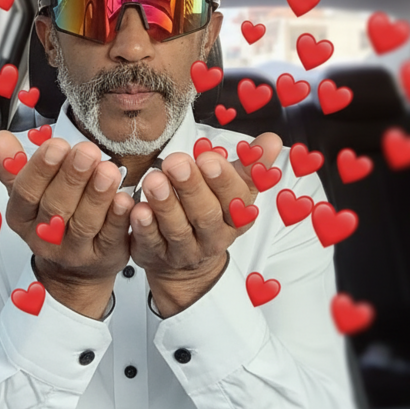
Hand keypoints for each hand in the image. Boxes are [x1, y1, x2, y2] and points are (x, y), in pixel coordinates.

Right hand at [0, 131, 135, 317]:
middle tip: (86, 152)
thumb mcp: (27, 194)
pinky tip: (124, 199)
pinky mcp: (104, 256)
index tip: (56, 146)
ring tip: (108, 170)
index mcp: (22, 217)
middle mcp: (45, 237)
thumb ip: (14, 166)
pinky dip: (118, 218)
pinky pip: (111, 237)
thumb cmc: (50, 220)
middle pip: (56, 207)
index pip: (26, 193)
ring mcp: (75, 250)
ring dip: (97, 195)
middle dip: (72, 177)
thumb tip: (2, 139)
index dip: (40, 169)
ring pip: (85, 223)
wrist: (72, 271)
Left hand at [129, 132, 283, 316]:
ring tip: (154, 180)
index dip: (223, 180)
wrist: (189, 266)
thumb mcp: (235, 192)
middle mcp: (212, 237)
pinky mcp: (156, 256)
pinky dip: (143, 227)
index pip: (235, 199)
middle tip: (176, 163)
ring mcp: (184, 250)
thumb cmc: (212, 214)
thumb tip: (272, 141)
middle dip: (191, 187)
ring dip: (165, 203)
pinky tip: (137, 209)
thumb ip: (251, 165)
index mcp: (236, 216)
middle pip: (205, 214)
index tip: (209, 159)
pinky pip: (150, 243)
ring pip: (177, 229)